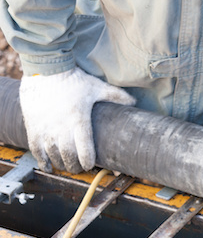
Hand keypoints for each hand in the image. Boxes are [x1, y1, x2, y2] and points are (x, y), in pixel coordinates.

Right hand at [19, 67, 135, 172]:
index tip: (91, 165)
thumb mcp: (96, 87)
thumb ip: (116, 96)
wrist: (44, 68)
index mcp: (79, 120)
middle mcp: (61, 127)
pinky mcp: (33, 126)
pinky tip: (48, 166)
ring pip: (53, 154)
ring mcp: (45, 128)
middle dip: (75, 166)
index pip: (85, 149)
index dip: (88, 161)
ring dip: (60, 164)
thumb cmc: (73, 79)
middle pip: (68, 156)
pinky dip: (42, 160)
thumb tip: (134, 102)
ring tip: (66, 166)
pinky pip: (35, 149)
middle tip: (79, 168)